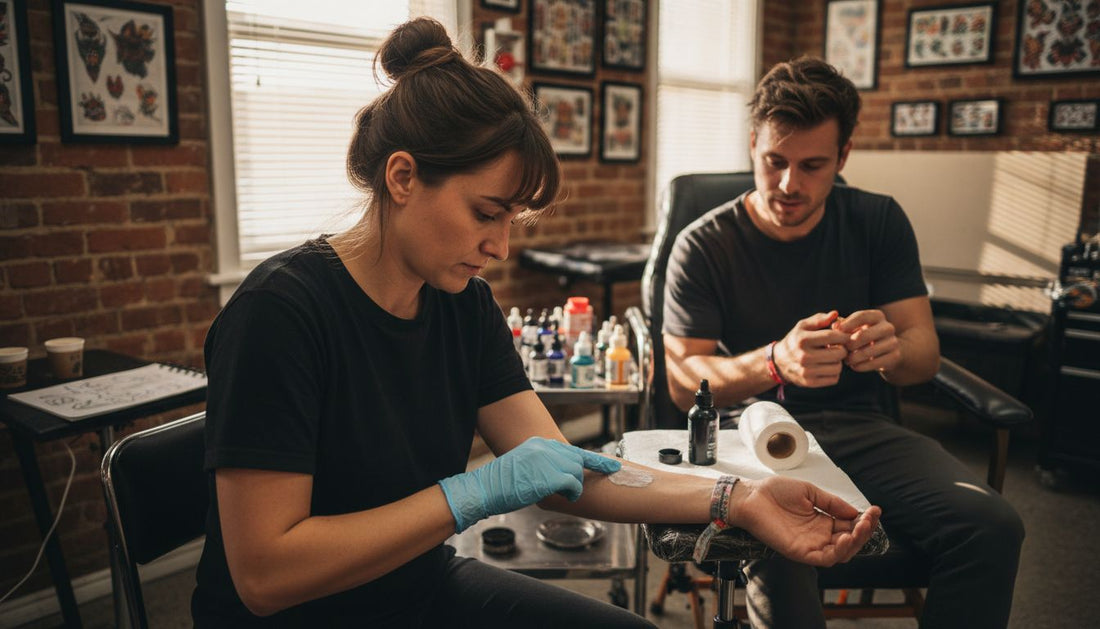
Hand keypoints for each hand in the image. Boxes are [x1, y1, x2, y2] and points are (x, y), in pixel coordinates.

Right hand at [438, 437, 620, 531]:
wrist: (485, 490)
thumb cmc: (501, 485)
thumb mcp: (523, 466)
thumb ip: (543, 465)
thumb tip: (562, 476)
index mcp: (539, 443)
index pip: (572, 450)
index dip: (594, 461)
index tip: (611, 467)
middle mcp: (545, 447)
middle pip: (576, 462)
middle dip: (579, 478)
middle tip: (575, 491)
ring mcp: (549, 460)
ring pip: (577, 472)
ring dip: (573, 487)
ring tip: (560, 495)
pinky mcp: (551, 475)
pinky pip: (574, 484)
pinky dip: (573, 493)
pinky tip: (566, 497)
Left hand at [730, 476, 881, 566]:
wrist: (751, 496)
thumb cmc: (774, 492)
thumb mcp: (809, 492)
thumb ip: (831, 503)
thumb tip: (855, 511)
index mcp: (822, 520)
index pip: (849, 525)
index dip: (864, 520)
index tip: (876, 511)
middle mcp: (818, 535)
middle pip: (849, 542)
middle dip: (863, 532)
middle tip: (869, 520)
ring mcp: (809, 545)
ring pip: (840, 554)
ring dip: (854, 543)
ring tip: (859, 529)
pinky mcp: (799, 552)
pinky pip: (823, 559)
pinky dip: (837, 553)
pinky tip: (843, 539)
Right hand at [774, 311, 850, 387]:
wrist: (779, 362)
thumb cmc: (796, 340)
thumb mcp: (803, 326)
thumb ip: (820, 319)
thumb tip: (835, 314)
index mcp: (802, 339)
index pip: (832, 336)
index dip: (843, 336)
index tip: (845, 336)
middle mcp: (803, 356)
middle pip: (839, 353)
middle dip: (842, 349)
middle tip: (838, 348)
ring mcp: (806, 371)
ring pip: (838, 367)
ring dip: (838, 362)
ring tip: (832, 358)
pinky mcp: (809, 382)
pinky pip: (834, 379)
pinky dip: (834, 373)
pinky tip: (827, 367)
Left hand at [834, 309, 901, 372]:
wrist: (888, 350)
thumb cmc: (864, 336)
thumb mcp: (855, 327)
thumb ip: (843, 325)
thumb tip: (834, 326)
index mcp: (877, 316)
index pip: (861, 316)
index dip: (847, 324)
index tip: (836, 331)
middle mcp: (887, 327)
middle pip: (864, 335)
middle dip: (849, 345)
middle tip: (841, 351)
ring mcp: (893, 342)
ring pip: (868, 351)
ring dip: (854, 357)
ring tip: (846, 360)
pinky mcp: (895, 356)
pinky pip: (874, 363)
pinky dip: (861, 366)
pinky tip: (854, 366)